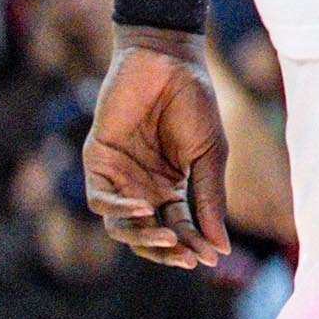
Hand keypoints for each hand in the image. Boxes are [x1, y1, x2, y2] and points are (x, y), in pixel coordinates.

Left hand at [83, 33, 230, 268]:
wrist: (167, 61)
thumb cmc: (194, 102)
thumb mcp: (210, 154)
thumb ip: (209, 198)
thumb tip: (220, 248)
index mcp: (173, 186)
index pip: (181, 227)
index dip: (194, 245)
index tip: (212, 257)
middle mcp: (143, 187)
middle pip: (150, 235)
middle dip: (169, 250)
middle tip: (189, 256)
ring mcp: (119, 177)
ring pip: (122, 227)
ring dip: (145, 238)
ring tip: (171, 236)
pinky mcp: (98, 162)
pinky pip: (101, 200)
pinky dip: (120, 211)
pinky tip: (145, 208)